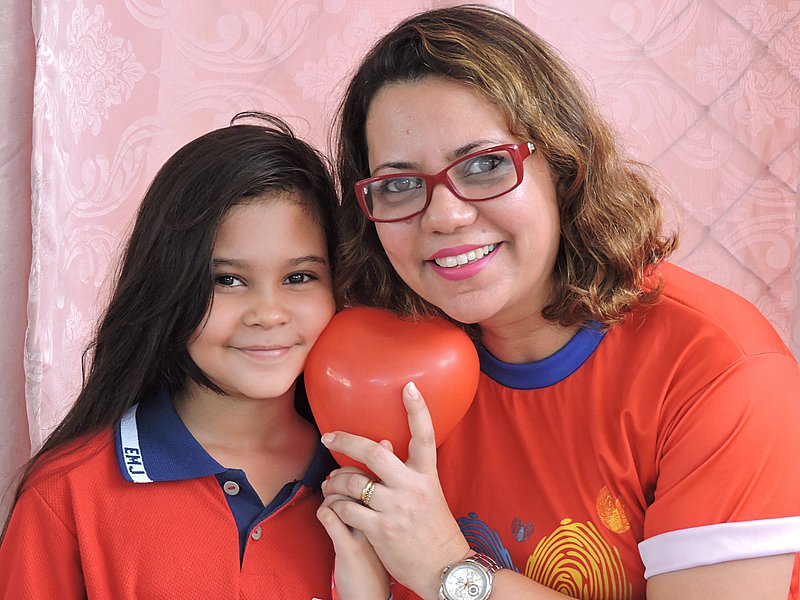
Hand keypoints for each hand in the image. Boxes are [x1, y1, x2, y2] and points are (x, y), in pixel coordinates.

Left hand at [321, 382, 469, 597]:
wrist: (443, 567)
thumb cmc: (433, 528)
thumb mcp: (428, 493)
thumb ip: (407, 471)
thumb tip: (381, 445)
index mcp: (427, 475)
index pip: (425, 435)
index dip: (418, 409)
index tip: (408, 387)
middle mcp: (412, 488)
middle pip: (374, 452)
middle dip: (346, 441)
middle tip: (329, 436)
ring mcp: (396, 509)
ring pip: (353, 482)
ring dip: (336, 480)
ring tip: (330, 483)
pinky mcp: (381, 531)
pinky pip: (347, 510)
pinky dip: (337, 506)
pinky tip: (336, 506)